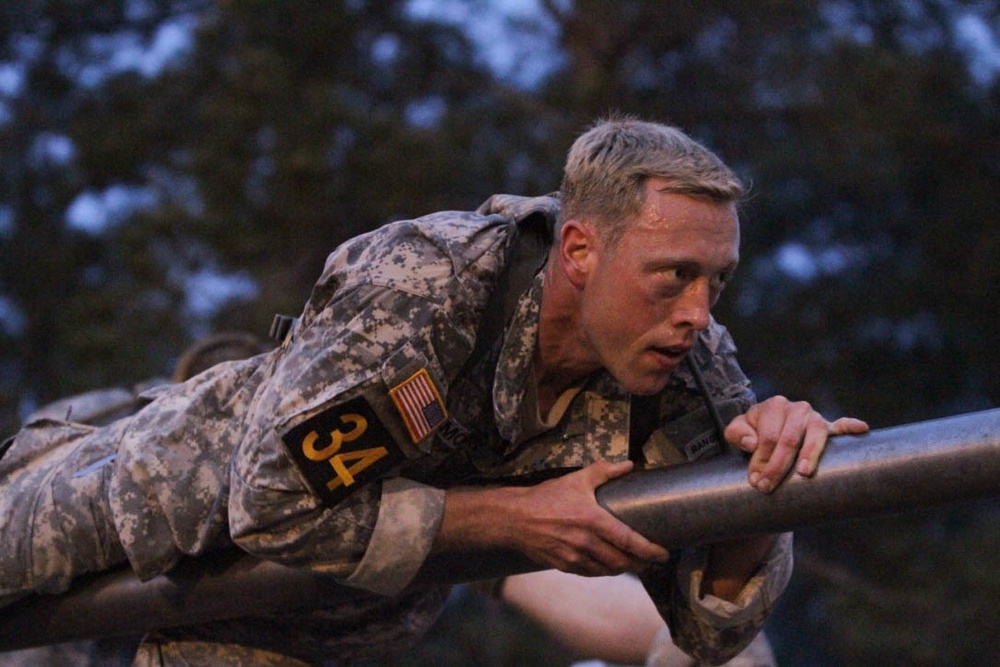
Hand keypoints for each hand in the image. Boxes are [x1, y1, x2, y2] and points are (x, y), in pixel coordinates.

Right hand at [507, 460, 669, 575]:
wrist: (515, 518)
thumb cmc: (546, 497)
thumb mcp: (576, 479)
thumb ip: (604, 471)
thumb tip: (629, 464)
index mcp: (593, 520)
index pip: (629, 540)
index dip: (650, 550)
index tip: (664, 553)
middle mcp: (586, 542)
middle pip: (623, 561)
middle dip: (641, 563)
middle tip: (652, 560)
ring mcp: (575, 557)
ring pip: (608, 570)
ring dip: (624, 569)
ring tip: (634, 564)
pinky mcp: (565, 566)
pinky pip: (591, 573)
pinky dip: (604, 571)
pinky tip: (609, 566)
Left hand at [724, 396, 868, 492]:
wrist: (768, 426)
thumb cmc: (753, 431)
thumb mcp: (738, 431)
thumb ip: (737, 433)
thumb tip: (752, 443)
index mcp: (774, 406)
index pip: (768, 436)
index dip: (760, 460)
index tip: (755, 481)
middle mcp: (797, 408)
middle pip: (789, 439)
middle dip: (778, 466)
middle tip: (768, 487)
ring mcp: (815, 418)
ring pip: (815, 435)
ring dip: (810, 454)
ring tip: (804, 473)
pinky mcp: (829, 427)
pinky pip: (841, 426)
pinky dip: (850, 427)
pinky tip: (861, 429)